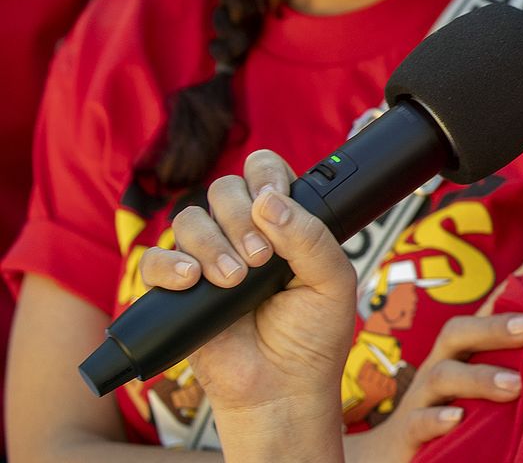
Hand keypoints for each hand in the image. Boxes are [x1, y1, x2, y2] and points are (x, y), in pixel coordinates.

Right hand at [137, 150, 356, 431]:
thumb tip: (270, 201)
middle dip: (240, 216)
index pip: (264, 172)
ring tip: (235, 280)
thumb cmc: (313, 335)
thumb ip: (311, 237)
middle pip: (223, 189)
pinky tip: (193, 280)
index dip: (266, 175)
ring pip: (189, 219)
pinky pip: (153, 260)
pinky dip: (170, 264)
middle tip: (260, 258)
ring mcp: (207, 259)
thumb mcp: (333, 281)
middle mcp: (242, 233)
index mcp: (283, 222)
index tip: (273, 199)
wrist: (283, 387)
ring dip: (212, 244)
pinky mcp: (176, 291)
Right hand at [342, 313, 522, 462]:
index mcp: (461, 352)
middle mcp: (440, 366)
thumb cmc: (447, 410)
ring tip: (514, 385)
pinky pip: (418, 422)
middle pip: (459, 333)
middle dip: (495, 326)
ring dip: (479, 378)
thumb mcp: (479, 384)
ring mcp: (420, 398)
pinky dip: (437, 418)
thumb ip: (510, 364)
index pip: (485, 311)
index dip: (512, 286)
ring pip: (442, 376)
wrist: (390, 453)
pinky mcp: (407, 432)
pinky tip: (457, 418)